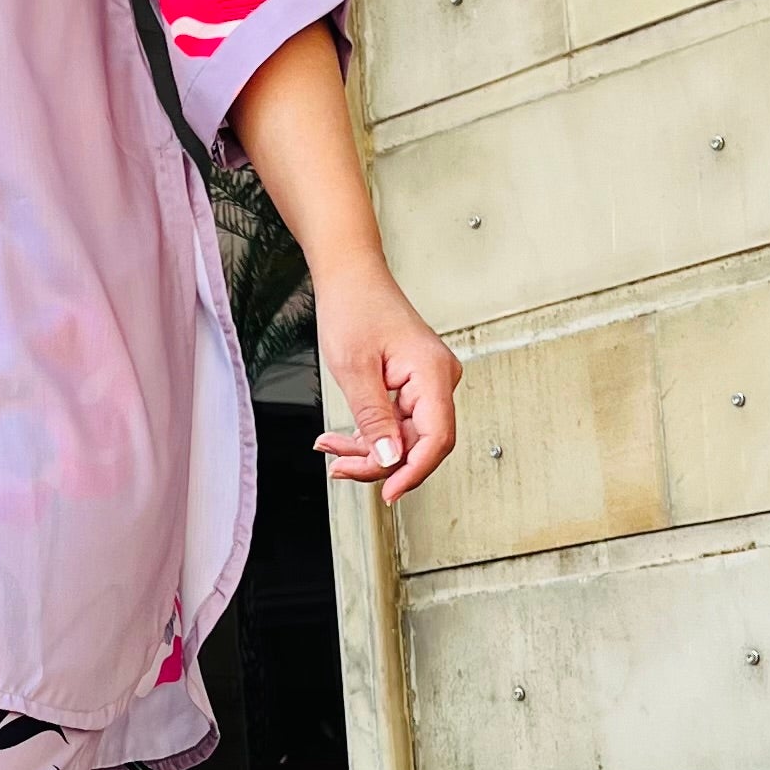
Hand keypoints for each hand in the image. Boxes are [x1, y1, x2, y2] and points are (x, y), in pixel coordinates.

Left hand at [314, 271, 458, 503]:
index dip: (413, 472)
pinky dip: (368, 434)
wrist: (350, 277)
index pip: (436, 439)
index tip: (387, 492)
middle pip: (419, 443)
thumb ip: (374, 420)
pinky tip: (341, 440)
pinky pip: (396, 423)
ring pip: (403, 437)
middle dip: (378, 462)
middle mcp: (438, 380)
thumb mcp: (354, 370)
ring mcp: (427, 384)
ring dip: (367, 450)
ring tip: (331, 447)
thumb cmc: (354, 307)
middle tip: (339, 467)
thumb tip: (389, 461)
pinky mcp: (412, 386)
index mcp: (433, 374)